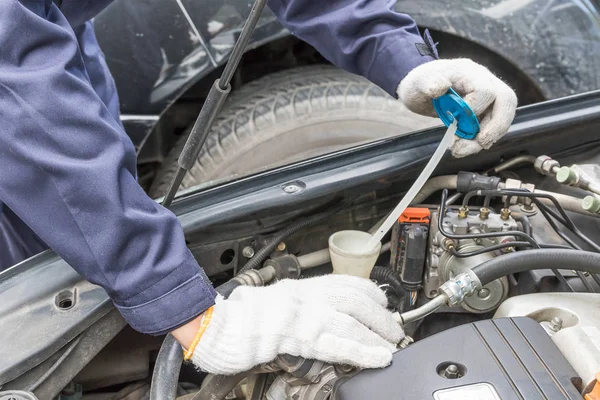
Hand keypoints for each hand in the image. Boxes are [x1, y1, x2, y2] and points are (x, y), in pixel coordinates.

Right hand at [184, 275, 403, 375]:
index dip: (368, 292)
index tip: (382, 301)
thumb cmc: (241, 316)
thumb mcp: (275, 301)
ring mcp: (303, 315)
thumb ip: (300, 304)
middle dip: (379, 315)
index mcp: (301, 288)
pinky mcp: (299, 337)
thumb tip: (322, 314)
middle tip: (394, 329)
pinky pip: (337, 343)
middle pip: (354, 300)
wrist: (216, 326)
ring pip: (351, 321)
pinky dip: (362, 350)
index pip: (344, 283)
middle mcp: (306, 297)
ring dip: (377, 334)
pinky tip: (378, 357)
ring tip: (392, 345)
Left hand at [398, 59, 516, 157]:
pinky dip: (479, 140)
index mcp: (469, 72)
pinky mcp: (485, 110)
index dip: (476, 109)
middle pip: (507, 102)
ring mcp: (488, 97)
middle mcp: (485, 82)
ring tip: (461, 149)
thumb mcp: (418, 82)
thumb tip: (439, 87)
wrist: (421, 88)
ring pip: (501, 118)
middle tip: (479, 143)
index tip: (457, 121)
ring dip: (485, 138)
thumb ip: (428, 83)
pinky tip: (463, 146)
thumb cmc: (420, 83)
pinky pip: (491, 126)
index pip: (486, 90)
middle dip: (496, 127)